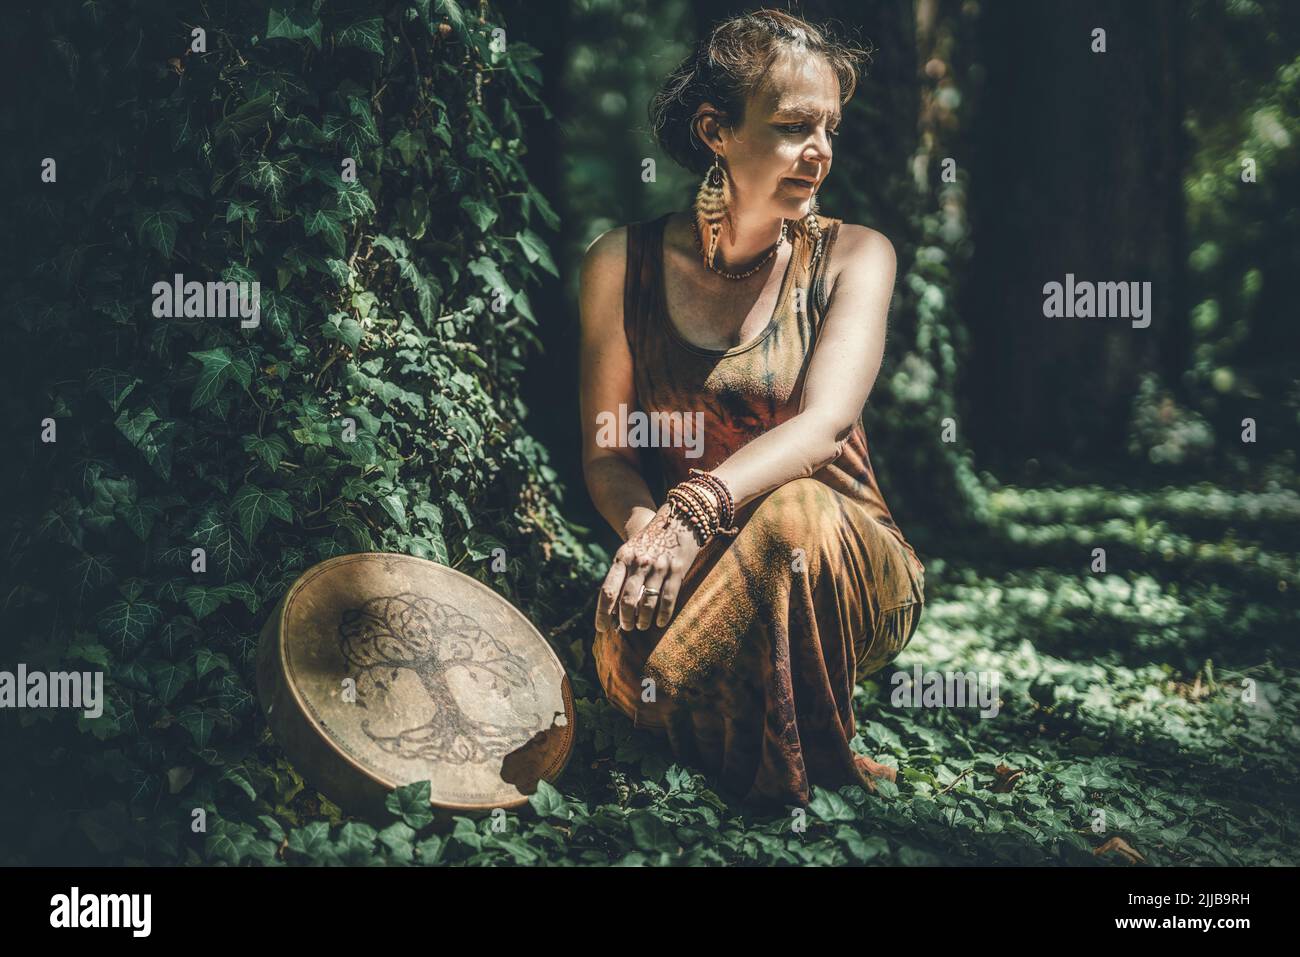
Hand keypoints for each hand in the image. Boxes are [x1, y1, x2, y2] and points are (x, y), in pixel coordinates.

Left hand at [595, 502, 702, 632]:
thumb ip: (623, 575)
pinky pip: (667, 598)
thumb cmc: (652, 541)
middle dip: (624, 619)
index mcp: (623, 557)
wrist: (679, 519)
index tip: (601, 628)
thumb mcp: (632, 551)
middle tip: (626, 628)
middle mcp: (639, 562)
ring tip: (641, 625)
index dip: (602, 613)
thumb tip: (616, 608)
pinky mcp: (676, 570)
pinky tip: (660, 622)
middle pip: (626, 599)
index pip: (608, 590)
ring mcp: (658, 566)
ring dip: (642, 619)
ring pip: (647, 602)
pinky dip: (663, 614)